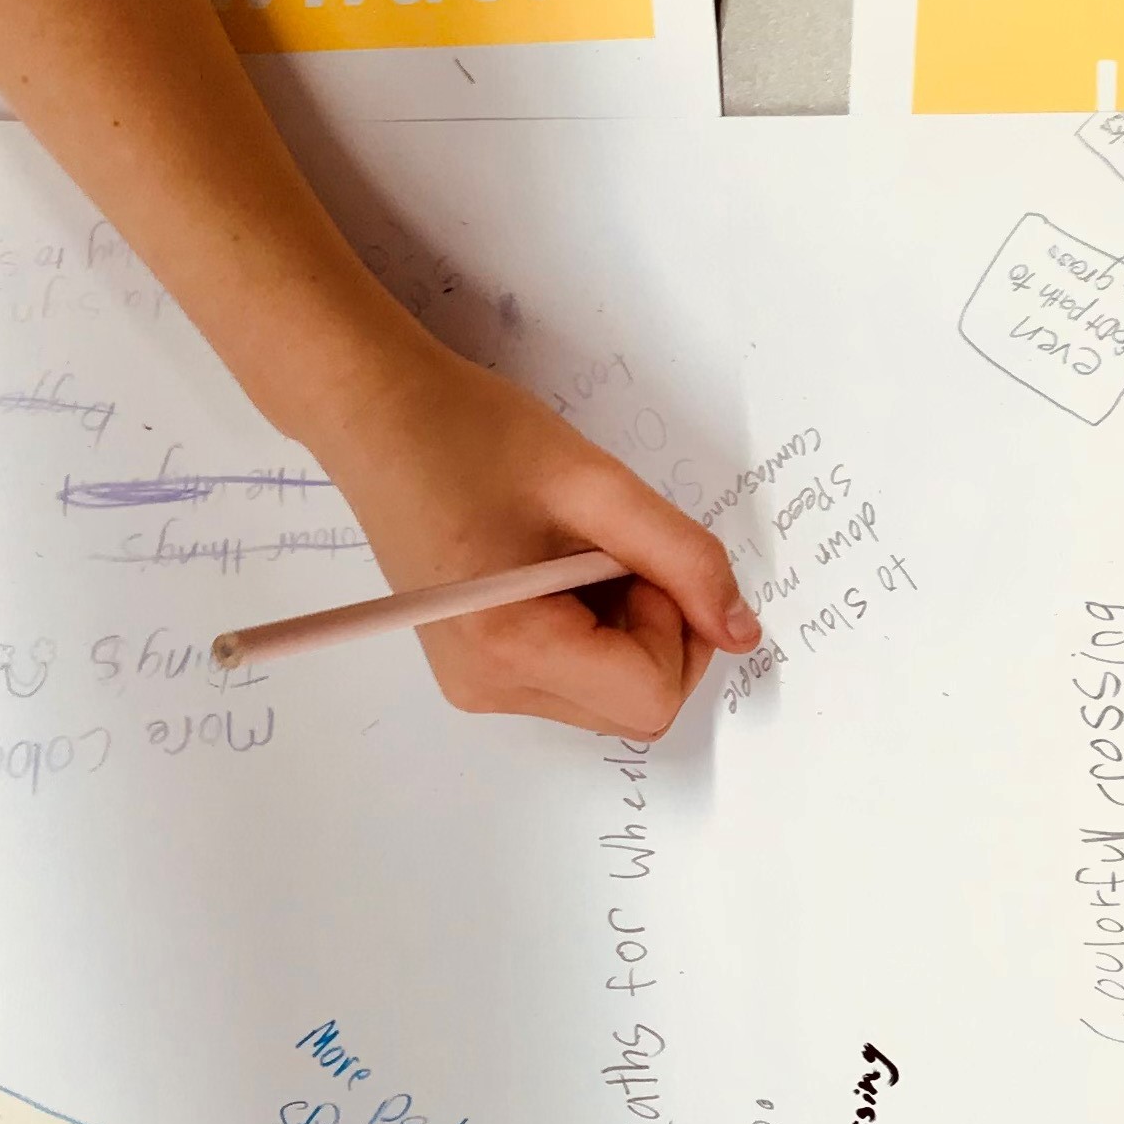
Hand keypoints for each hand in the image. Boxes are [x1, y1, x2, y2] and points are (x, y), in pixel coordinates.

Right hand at [308, 341, 757, 741]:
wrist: (379, 416)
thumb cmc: (473, 434)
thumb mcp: (597, 484)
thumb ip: (684, 560)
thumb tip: (744, 633)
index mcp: (510, 648)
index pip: (652, 696)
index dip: (674, 624)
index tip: (634, 554)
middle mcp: (490, 689)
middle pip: (638, 707)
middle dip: (655, 630)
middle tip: (608, 546)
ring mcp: (480, 689)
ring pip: (614, 697)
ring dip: (625, 628)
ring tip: (571, 551)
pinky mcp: (480, 674)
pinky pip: (579, 680)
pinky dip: (594, 631)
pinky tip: (552, 569)